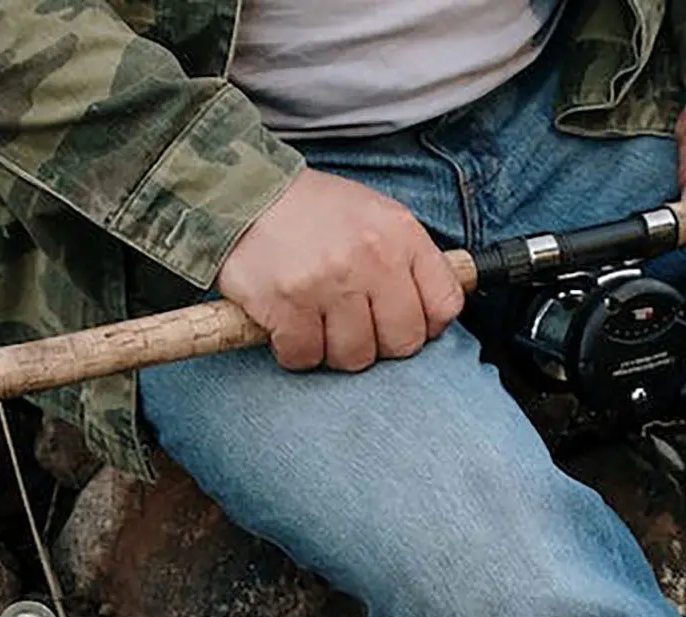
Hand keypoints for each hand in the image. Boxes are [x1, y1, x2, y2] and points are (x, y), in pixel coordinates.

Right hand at [217, 169, 464, 371]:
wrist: (240, 189)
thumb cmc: (315, 214)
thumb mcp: (376, 218)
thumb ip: (411, 262)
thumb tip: (436, 318)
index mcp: (400, 234)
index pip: (445, 306)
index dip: (424, 325)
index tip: (397, 318)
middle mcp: (371, 256)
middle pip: (402, 343)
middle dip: (378, 343)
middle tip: (352, 323)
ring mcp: (329, 281)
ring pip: (354, 357)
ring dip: (333, 349)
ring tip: (317, 320)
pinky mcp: (287, 303)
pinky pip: (305, 357)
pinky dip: (294, 350)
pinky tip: (288, 323)